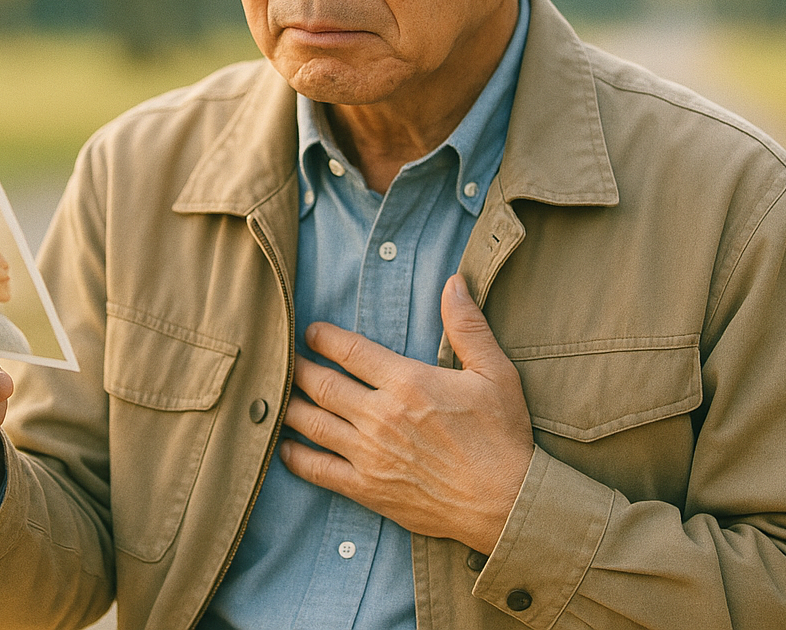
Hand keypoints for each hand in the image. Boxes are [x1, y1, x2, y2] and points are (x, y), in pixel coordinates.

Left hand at [279, 274, 533, 553]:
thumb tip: (453, 281)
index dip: (324, 337)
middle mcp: (381, 416)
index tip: (312, 332)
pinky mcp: (368, 489)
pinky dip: (295, 456)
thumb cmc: (503, 436)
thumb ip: (468, 325)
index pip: (349, 350)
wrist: (507, 504)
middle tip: (284, 358)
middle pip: (320, 384)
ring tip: (277, 393)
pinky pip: (318, 470)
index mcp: (408, 382)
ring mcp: (370, 455)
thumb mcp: (495, 373)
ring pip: (311, 423)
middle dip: (296, 367)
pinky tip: (285, 446)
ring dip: (288, 405)